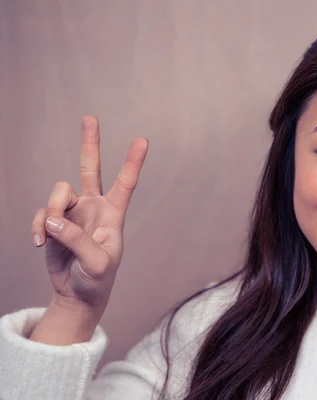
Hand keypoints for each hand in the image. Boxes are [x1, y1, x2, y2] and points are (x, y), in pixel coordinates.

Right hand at [31, 116, 147, 316]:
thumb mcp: (96, 264)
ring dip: (50, 211)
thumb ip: (77, 240)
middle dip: (90, 144)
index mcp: (113, 215)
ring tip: (48, 236)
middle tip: (90, 118)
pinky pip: (41, 214)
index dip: (133, 162)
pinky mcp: (53, 222)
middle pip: (91, 169)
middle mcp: (94, 208)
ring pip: (58, 192)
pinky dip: (38, 227)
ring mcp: (72, 213)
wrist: (77, 295)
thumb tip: (53, 219)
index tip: (143, 140)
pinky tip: (39, 243)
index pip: (126, 184)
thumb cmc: (97, 280)